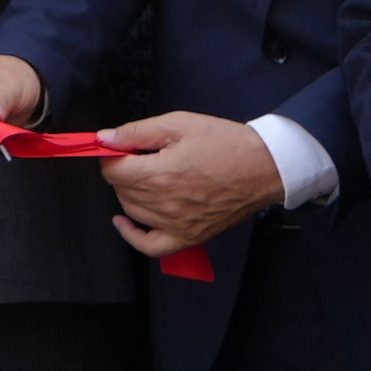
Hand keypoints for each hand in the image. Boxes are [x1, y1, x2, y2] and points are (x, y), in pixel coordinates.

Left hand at [96, 109, 285, 257]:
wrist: (265, 167)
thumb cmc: (227, 144)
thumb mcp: (179, 124)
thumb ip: (137, 132)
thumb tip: (105, 138)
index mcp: (160, 174)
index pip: (113, 171)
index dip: (112, 156)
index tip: (118, 148)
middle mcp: (165, 204)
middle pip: (121, 190)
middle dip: (122, 171)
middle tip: (136, 156)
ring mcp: (177, 225)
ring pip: (132, 212)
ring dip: (129, 193)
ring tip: (143, 177)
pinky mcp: (190, 237)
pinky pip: (150, 246)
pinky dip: (133, 236)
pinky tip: (125, 222)